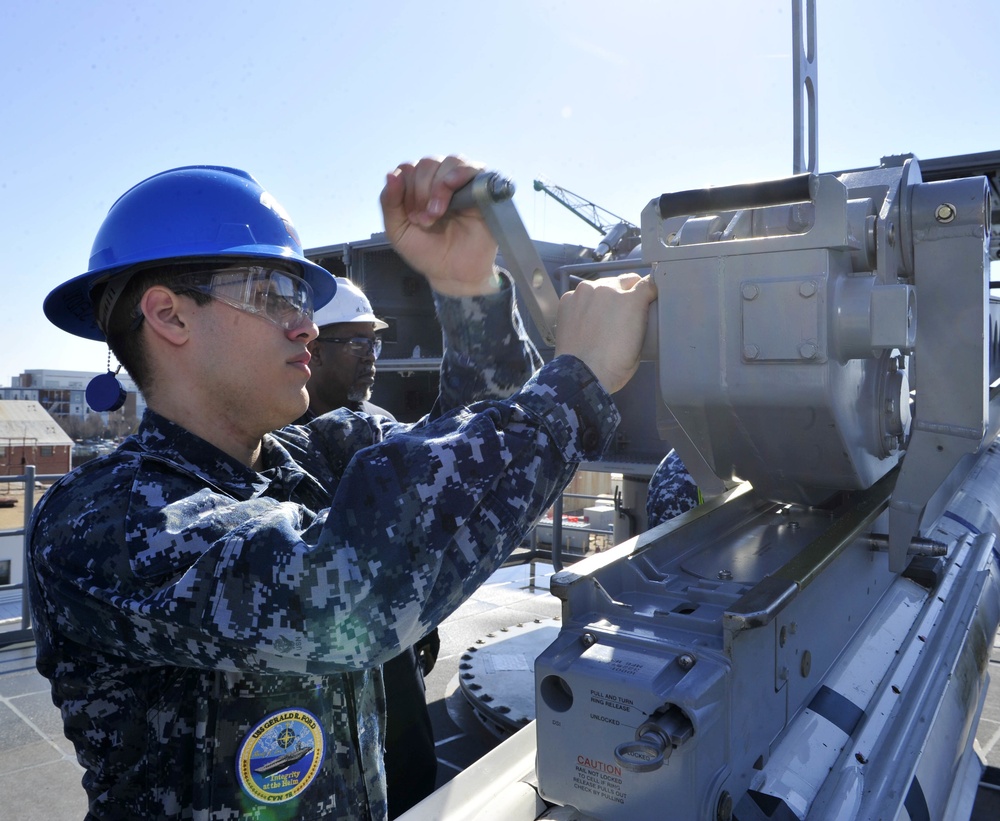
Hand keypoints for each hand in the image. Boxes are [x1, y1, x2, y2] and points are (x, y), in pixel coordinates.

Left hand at [380, 155, 499, 296]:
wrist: (454, 274)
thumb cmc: (427, 252)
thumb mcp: (398, 231)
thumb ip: (389, 203)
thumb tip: (391, 174)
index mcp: (418, 188)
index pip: (408, 168)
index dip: (406, 189)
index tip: (411, 216)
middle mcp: (439, 180)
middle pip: (427, 163)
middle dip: (421, 192)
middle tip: (424, 221)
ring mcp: (462, 183)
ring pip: (448, 162)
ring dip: (437, 187)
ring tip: (436, 214)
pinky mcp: (481, 189)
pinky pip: (471, 168)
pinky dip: (458, 174)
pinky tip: (450, 187)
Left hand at [554, 274, 656, 393]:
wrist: (581, 374)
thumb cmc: (616, 364)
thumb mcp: (641, 341)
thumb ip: (642, 318)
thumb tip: (639, 311)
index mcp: (630, 299)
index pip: (648, 283)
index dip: (649, 293)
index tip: (648, 302)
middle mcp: (607, 288)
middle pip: (624, 281)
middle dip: (627, 293)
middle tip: (624, 313)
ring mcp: (584, 292)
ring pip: (601, 287)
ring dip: (604, 297)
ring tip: (601, 318)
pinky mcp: (567, 299)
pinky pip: (581, 296)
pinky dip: (585, 304)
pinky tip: (585, 321)